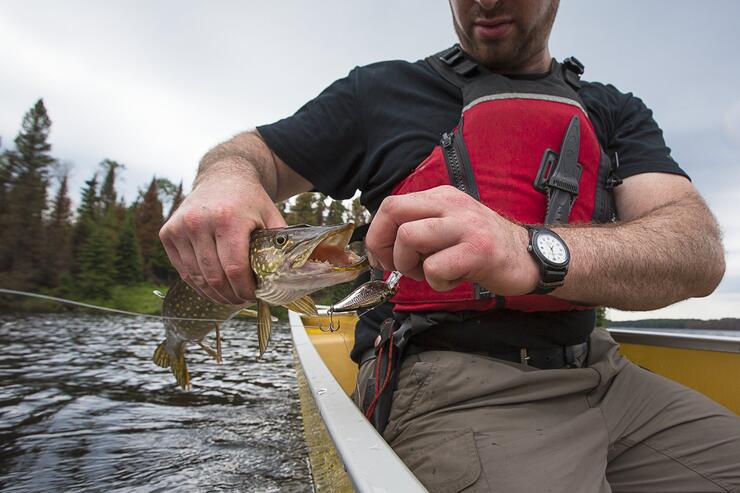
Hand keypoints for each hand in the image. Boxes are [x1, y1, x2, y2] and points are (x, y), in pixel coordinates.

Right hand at [159, 168, 285, 303]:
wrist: (222, 177)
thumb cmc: (250, 200)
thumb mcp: (271, 216)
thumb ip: (281, 244)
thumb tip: (296, 274)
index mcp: (228, 219)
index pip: (234, 268)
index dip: (245, 289)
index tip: (254, 296)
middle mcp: (199, 223)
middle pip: (214, 276)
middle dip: (231, 295)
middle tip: (243, 299)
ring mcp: (180, 228)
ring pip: (196, 277)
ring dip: (214, 293)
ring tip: (230, 296)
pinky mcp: (167, 233)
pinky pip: (183, 270)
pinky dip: (198, 283)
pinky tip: (213, 286)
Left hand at [365, 186, 538, 294]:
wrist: (529, 256)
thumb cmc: (481, 247)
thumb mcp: (448, 225)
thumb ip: (418, 227)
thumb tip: (380, 245)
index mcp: (441, 197)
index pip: (391, 204)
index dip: (377, 233)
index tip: (382, 257)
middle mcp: (451, 205)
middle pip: (393, 212)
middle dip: (383, 245)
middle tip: (397, 266)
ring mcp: (465, 226)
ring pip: (409, 237)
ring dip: (408, 264)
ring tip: (429, 272)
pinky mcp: (477, 251)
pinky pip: (434, 268)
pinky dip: (436, 282)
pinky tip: (453, 280)